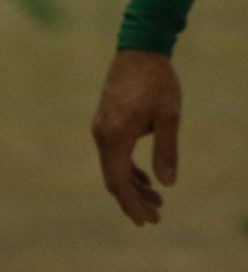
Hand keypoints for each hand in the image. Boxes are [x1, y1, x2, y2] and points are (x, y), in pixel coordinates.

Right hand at [92, 49, 181, 224]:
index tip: (148, 220)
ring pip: (114, 166)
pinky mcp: (107, 122)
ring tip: (157, 202)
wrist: (139, 51)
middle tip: (155, 219)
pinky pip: (114, 154)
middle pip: (113, 177)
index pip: (118, 179)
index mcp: (115, 135)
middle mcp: (103, 134)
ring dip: (133, 186)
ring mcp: (102, 127)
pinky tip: (147, 179)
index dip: (132, 203)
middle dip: (133, 200)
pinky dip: (129, 170)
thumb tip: (167, 185)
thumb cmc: (157, 83)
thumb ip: (166, 151)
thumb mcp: (169, 117)